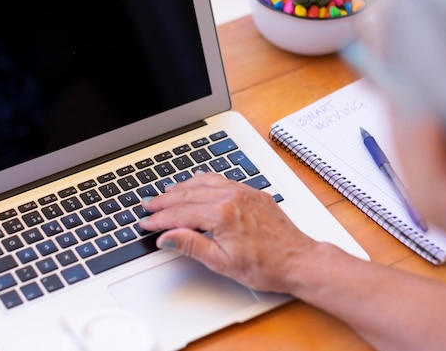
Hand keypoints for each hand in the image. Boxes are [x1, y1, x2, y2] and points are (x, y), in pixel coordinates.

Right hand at [139, 172, 317, 292]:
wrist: (298, 260)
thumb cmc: (266, 266)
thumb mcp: (222, 262)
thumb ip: (190, 245)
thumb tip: (166, 237)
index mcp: (222, 215)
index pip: (180, 214)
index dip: (160, 219)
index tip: (146, 223)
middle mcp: (231, 197)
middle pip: (188, 195)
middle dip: (164, 201)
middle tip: (148, 206)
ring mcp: (243, 192)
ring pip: (203, 183)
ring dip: (181, 188)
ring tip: (165, 193)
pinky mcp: (252, 193)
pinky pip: (221, 180)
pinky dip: (202, 182)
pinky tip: (196, 184)